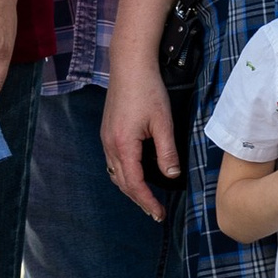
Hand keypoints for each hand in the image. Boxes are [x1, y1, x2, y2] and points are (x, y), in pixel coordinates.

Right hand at [101, 46, 179, 220]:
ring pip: (115, 172)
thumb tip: (172, 176)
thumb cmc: (147, 89)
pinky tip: (136, 172)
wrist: (129, 64)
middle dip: (138, 199)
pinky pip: (112, 161)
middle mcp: (109, 144)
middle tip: (155, 211)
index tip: (159, 213)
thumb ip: (167, 152)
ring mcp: (105, 137)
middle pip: (121, 182)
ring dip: (130, 187)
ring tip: (146, 196)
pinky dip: (124, 173)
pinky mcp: (107, 130)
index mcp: (123, 145)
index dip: (147, 201)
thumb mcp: (163, 122)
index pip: (134, 184)